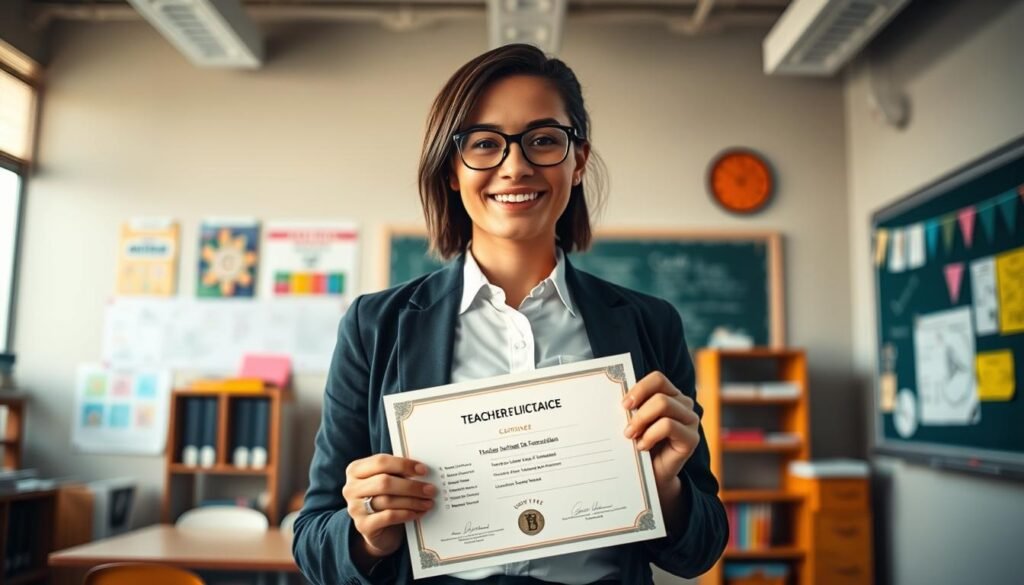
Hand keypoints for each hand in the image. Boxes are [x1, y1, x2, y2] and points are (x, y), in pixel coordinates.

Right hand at [342, 454, 435, 561]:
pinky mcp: (363, 525)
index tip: (423, 470)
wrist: (378, 531)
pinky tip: (418, 513)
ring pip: (388, 500)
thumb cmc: (385, 499)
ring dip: (413, 501)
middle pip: (384, 482)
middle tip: (430, 489)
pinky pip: (388, 517)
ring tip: (428, 502)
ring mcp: (355, 508)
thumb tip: (422, 470)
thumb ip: (398, 473)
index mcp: (356, 470)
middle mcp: (351, 488)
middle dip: (411, 486)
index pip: (380, 462)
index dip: (403, 464)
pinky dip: (406, 514)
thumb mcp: (388, 482)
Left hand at [621, 371, 699, 495]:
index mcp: (671, 395)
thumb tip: (620, 398)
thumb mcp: (636, 421)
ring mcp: (691, 420)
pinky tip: (643, 446)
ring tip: (631, 436)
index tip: (624, 404)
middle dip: (638, 411)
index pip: (658, 379)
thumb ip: (633, 407)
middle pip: (659, 394)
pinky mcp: (692, 438)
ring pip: (663, 405)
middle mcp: (684, 404)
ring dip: (642, 421)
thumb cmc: (642, 444)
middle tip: (626, 428)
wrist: (652, 474)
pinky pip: (668, 426)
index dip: (639, 388)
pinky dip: (650, 435)